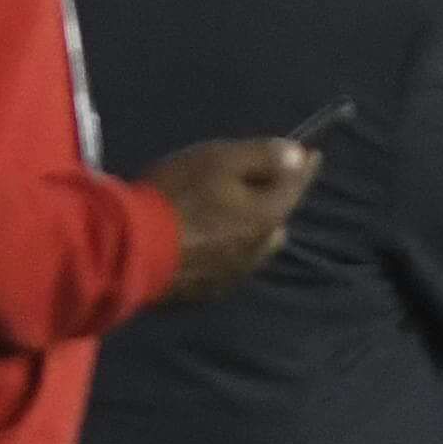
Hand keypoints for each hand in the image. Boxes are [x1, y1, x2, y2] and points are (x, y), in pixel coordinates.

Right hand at [141, 136, 319, 303]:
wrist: (129, 252)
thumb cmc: (176, 198)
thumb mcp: (218, 160)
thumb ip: (262, 155)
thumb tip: (296, 155)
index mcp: (268, 215)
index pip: (298, 184)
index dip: (305, 165)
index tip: (313, 152)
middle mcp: (261, 248)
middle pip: (275, 219)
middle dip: (271, 203)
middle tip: (252, 188)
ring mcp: (235, 274)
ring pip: (253, 246)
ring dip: (247, 231)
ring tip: (226, 219)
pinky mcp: (208, 291)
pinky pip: (227, 264)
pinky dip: (222, 251)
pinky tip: (202, 245)